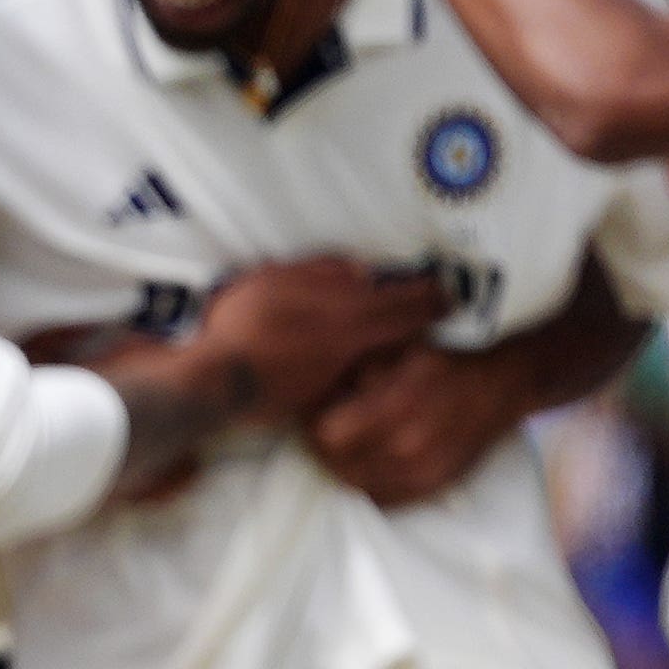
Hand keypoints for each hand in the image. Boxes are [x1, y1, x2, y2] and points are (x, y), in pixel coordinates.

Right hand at [195, 257, 453, 420]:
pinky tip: (358, 356)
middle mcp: (352, 348)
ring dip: (394, 342)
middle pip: (399, 332)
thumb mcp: (278, 280)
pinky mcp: (319, 395)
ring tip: (406, 330)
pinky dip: (363, 362)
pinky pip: (352, 371)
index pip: (404, 304)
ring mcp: (337, 375)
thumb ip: (322, 273)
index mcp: (346, 316)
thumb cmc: (243, 325)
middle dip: (422, 320)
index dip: (430, 296)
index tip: (451, 292)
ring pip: (379, 353)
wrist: (217, 383)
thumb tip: (360, 274)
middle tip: (441, 310)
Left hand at [302, 341, 539, 508]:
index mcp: (397, 407)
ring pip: (355, 483)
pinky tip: (367, 460)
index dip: (312, 421)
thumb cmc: (446, 356)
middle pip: (335, 464)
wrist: (505, 380)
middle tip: (322, 426)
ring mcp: (423, 471)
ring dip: (341, 465)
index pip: (326, 433)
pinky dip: (367, 482)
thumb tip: (315, 386)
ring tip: (343, 442)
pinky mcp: (434, 485)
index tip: (310, 409)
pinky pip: (383, 498)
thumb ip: (356, 370)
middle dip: (322, 445)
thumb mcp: (398, 348)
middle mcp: (409, 446)